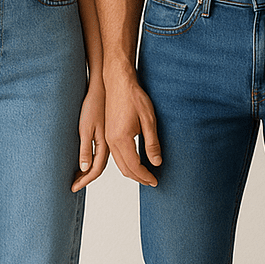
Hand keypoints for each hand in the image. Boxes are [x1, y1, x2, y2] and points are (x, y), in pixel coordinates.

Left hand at [71, 80, 109, 191]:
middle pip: (98, 168)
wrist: (108, 88)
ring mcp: (109, 139)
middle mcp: (108, 145)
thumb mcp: (86, 127)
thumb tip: (84, 167)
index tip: (73, 188)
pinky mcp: (108, 132)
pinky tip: (89, 159)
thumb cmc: (94, 105)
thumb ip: (86, 148)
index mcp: (104, 145)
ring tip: (80, 176)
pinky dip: (94, 160)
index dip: (84, 181)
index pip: (94, 170)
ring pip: (101, 161)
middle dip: (86, 179)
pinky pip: (103, 152)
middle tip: (75, 186)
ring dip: (90, 171)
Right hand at [105, 66, 161, 185]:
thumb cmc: (134, 98)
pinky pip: (116, 155)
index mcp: (121, 139)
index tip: (155, 181)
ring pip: (119, 163)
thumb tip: (156, 162)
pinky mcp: (108, 133)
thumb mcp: (149, 120)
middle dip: (139, 177)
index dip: (146, 176)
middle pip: (125, 168)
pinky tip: (135, 161)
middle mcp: (111, 141)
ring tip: (145, 174)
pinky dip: (126, 163)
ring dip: (132, 171)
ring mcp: (108, 138)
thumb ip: (152, 143)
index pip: (135, 166)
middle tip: (152, 181)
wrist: (118, 82)